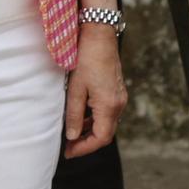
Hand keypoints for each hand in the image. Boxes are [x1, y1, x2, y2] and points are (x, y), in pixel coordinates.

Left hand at [63, 29, 126, 158]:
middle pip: (106, 134)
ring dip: (91, 132)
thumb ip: (75, 115)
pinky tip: (82, 118)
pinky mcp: (118, 91)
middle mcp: (119, 104)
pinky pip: (109, 113)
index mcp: (109, 105)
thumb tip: (72, 136)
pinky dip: (96, 120)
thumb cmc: (86, 60)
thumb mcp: (75, 89)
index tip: (68, 152)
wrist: (100, 36)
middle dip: (87, 143)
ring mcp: (120, 97)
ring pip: (108, 124)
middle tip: (69, 147)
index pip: (100, 138)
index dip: (84, 148)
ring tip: (72, 134)